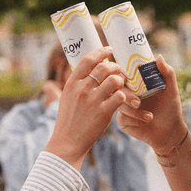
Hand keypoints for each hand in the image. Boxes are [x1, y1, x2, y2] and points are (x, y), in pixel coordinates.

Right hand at [45, 47, 126, 169]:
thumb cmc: (68, 120)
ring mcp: (93, 100)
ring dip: (121, 80)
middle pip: (104, 67)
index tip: (108, 49)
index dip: (100, 52)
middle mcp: (82, 89)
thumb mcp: (66, 97)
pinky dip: (124, 96)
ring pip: (114, 80)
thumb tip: (87, 70)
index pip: (87, 60)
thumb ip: (77, 84)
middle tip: (119, 70)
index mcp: (72, 83)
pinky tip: (123, 99)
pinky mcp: (103, 112)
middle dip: (115, 66)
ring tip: (122, 84)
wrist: (67, 141)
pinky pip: (120, 96)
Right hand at [116, 54, 187, 153]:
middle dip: (127, 95)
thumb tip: (159, 56)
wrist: (169, 131)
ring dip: (134, 111)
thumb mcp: (171, 89)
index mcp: (135, 82)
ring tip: (150, 117)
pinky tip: (145, 122)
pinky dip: (135, 119)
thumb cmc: (170, 108)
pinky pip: (122, 117)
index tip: (126, 73)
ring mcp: (123, 106)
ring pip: (119, 103)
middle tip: (139, 102)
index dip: (121, 69)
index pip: (123, 71)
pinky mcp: (122, 120)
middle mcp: (126, 92)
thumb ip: (167, 72)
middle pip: (116, 87)